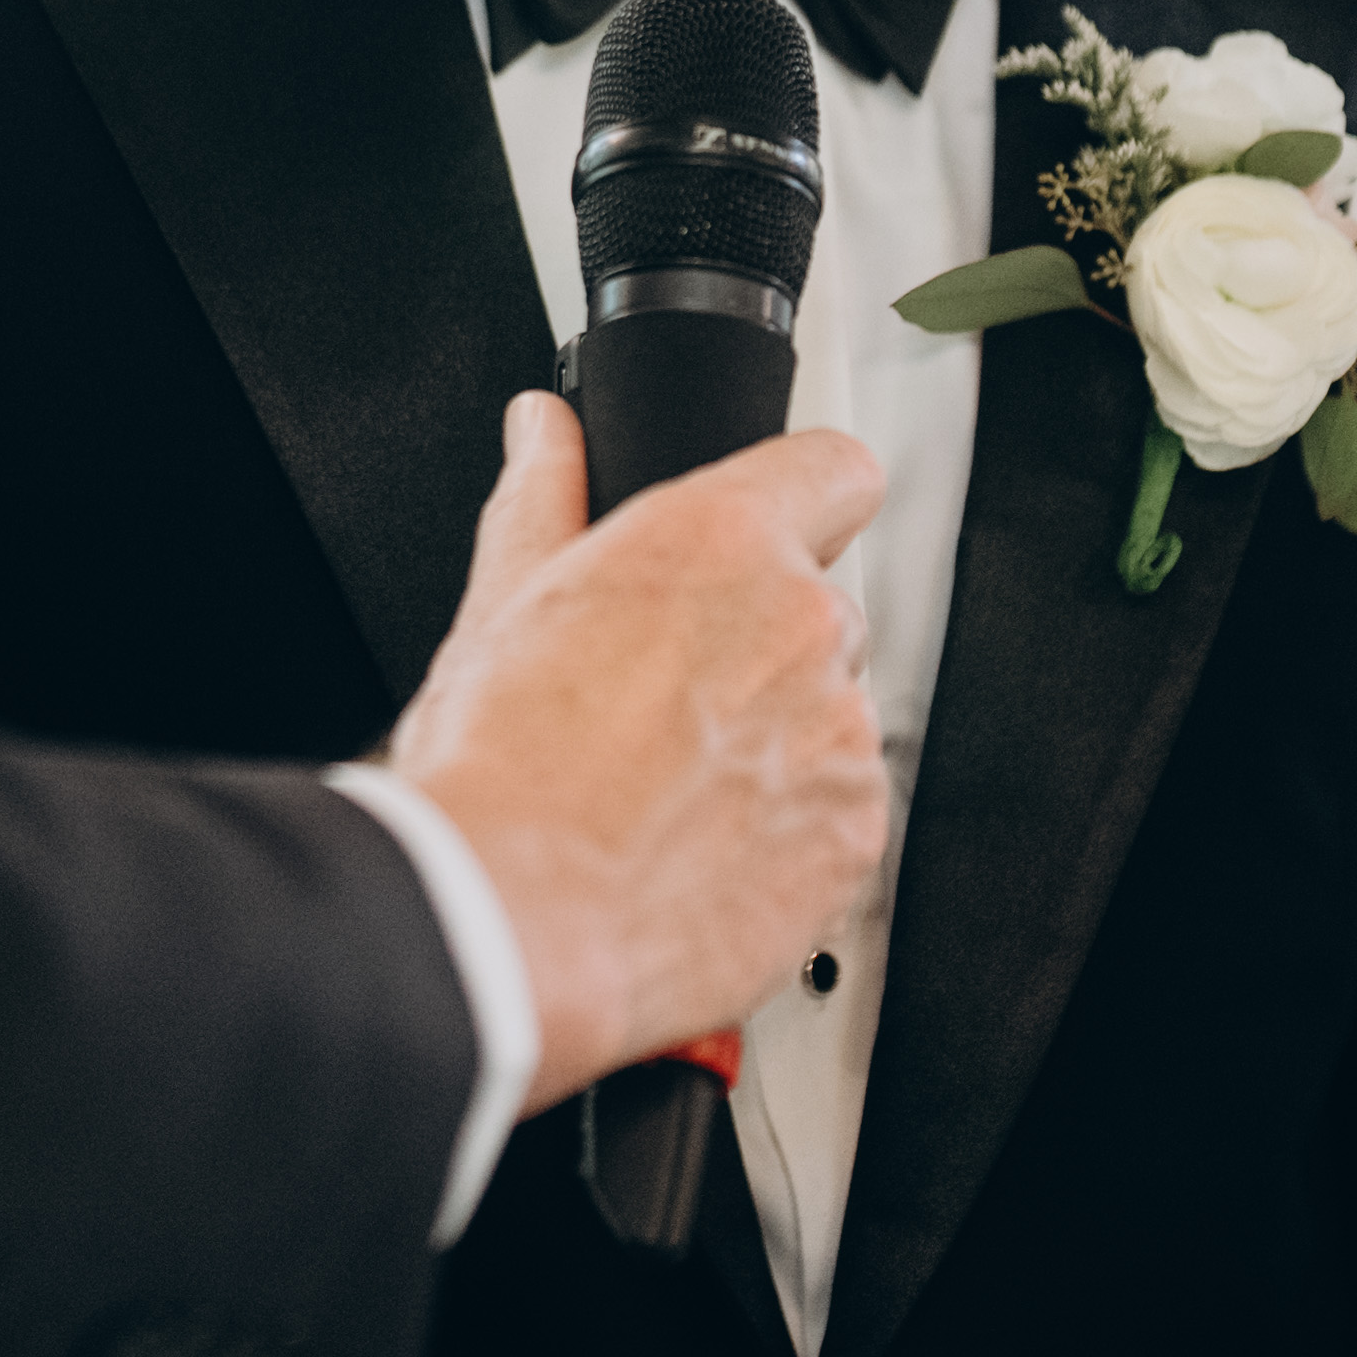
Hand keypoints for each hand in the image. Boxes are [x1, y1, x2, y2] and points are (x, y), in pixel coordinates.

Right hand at [385, 393, 888, 1109]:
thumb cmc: (500, 773)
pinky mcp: (856, 835)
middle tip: (668, 701)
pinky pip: (842, 810)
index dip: (807, 494)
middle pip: (819, 607)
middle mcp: (799, 623)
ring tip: (671, 791)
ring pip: (830, 714)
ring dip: (777, 742)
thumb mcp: (499, 608)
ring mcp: (838, 733)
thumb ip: (542, 499)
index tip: (784, 525)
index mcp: (718, 542)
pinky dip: (791, 829)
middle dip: (759, 646)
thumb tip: (545, 434)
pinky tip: (701, 848)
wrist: (514, 923)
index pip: (834, 467)